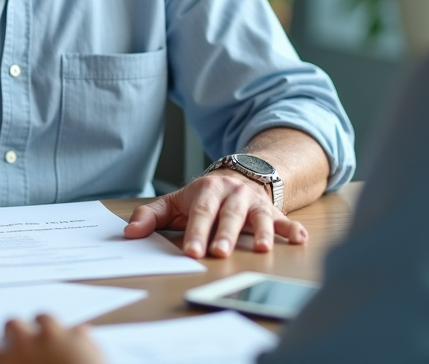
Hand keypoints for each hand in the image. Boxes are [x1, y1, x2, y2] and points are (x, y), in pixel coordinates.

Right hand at [0, 315, 105, 363]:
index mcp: (6, 363)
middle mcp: (26, 345)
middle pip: (11, 324)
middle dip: (14, 332)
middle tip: (18, 342)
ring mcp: (53, 336)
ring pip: (43, 318)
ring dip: (44, 327)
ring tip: (48, 339)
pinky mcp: (78, 336)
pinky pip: (76, 329)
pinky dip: (75, 337)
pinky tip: (76, 346)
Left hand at [123, 170, 306, 256]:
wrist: (238, 175)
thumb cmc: (203, 197)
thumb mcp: (175, 201)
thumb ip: (151, 215)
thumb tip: (129, 232)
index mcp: (206, 190)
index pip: (200, 212)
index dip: (195, 232)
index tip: (191, 252)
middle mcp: (232, 193)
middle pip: (228, 215)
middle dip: (224, 234)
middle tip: (219, 253)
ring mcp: (253, 201)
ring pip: (257, 216)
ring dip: (261, 232)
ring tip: (262, 248)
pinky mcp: (272, 210)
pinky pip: (284, 218)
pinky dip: (292, 228)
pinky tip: (300, 239)